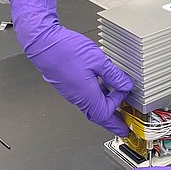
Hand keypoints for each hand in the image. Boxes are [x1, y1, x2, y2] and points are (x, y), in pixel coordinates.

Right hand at [9, 0, 132, 135]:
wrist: (42, 42)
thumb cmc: (65, 50)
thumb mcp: (98, 60)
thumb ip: (114, 75)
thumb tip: (125, 85)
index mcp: (86, 95)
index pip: (105, 114)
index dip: (118, 111)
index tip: (127, 103)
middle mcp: (77, 97)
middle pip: (96, 116)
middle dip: (110, 122)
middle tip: (120, 127)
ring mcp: (70, 92)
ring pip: (90, 107)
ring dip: (103, 109)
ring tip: (114, 107)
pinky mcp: (67, 85)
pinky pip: (84, 98)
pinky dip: (96, 98)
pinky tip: (101, 89)